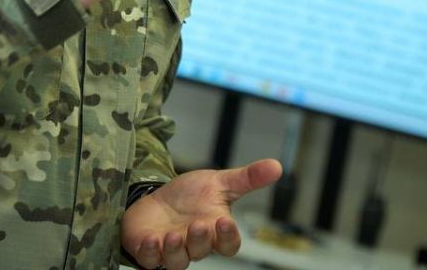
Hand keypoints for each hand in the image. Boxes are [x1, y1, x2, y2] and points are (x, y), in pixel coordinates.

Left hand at [122, 159, 282, 269]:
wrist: (157, 199)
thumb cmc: (190, 196)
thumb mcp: (218, 182)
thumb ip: (247, 178)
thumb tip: (277, 166)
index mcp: (214, 230)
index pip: (228, 243)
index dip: (228, 236)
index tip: (225, 221)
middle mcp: (194, 245)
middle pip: (202, 251)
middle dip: (201, 240)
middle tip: (199, 224)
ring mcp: (171, 250)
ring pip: (177, 261)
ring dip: (175, 250)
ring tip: (172, 235)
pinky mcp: (148, 251)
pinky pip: (150, 260)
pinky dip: (150, 253)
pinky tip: (152, 239)